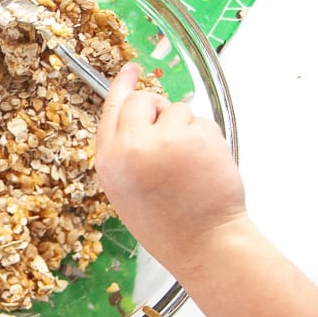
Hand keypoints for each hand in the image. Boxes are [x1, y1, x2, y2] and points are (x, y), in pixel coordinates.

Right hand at [95, 62, 246, 274]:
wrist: (204, 245)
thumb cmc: (170, 224)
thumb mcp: (127, 189)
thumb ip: (126, 152)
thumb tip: (143, 118)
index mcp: (109, 161)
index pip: (111, 110)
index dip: (121, 87)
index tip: (129, 71)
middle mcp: (130, 147)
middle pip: (142, 101)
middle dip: (158, 110)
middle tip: (172, 136)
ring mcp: (163, 140)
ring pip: (176, 110)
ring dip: (186, 130)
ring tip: (190, 167)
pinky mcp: (195, 138)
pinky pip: (201, 121)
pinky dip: (207, 139)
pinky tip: (205, 167)